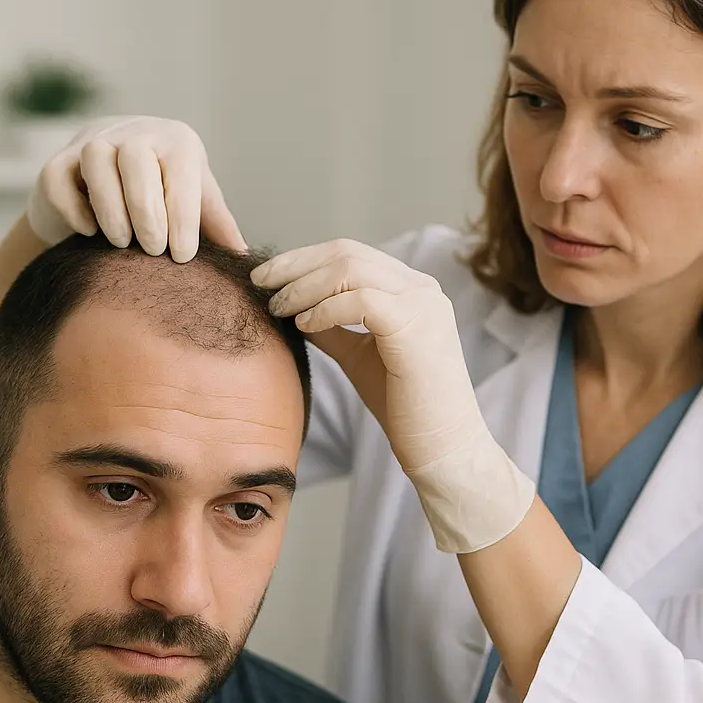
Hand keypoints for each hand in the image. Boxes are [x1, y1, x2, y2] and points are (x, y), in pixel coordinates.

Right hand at [25, 116, 244, 261]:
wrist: (110, 172)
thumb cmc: (163, 190)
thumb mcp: (194, 199)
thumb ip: (215, 222)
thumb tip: (244, 256)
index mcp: (175, 141)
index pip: (180, 171)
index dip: (181, 214)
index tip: (182, 255)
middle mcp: (134, 133)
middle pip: (136, 158)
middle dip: (146, 210)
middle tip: (153, 250)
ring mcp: (92, 142)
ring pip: (95, 159)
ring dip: (110, 205)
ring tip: (122, 241)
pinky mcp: (58, 161)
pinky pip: (58, 175)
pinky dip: (73, 205)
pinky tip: (89, 231)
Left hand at [255, 240, 534, 552]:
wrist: (443, 449)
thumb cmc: (405, 408)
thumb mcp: (359, 356)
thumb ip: (333, 328)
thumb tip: (294, 309)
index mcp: (413, 289)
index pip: (351, 254)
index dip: (304, 259)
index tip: (266, 277)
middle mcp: (422, 289)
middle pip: (347, 253)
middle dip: (296, 264)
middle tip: (259, 282)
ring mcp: (423, 305)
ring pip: (350, 271)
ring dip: (304, 286)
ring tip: (278, 308)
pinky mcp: (416, 328)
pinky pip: (360, 302)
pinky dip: (324, 310)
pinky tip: (304, 325)